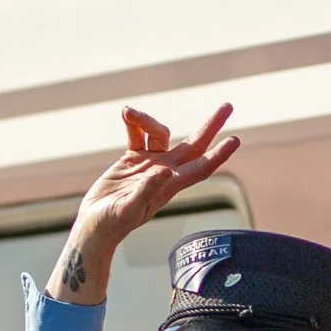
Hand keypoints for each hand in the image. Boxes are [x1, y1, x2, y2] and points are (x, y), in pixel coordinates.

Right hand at [46, 104, 241, 304]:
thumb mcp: (129, 210)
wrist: (95, 225)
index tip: (234, 140)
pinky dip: (134, 123)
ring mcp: (150, 164)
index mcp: (169, 186)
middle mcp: (164, 172)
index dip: (218, 155)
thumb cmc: (112, 224)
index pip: (200, 168)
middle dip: (210, 126)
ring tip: (127, 113)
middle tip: (227, 105)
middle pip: (194, 145)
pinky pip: (138, 134)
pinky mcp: (133, 159)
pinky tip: (125, 115)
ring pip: (160, 133)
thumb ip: (147, 191)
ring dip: (147, 120)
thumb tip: (166, 171)